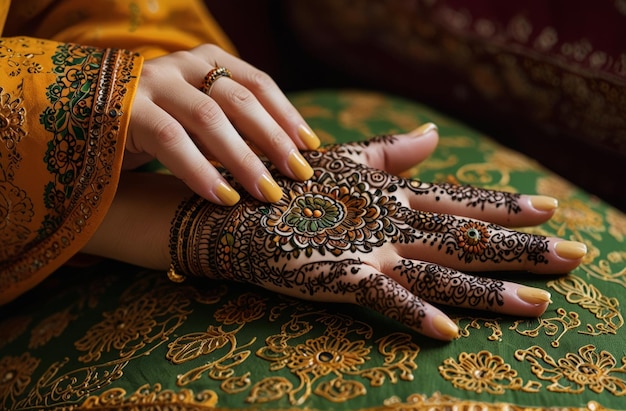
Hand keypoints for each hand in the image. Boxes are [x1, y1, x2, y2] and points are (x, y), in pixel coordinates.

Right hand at [125, 44, 319, 204]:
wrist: (79, 117)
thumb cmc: (151, 124)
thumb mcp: (195, 117)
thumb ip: (230, 125)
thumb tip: (281, 157)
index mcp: (205, 61)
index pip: (257, 83)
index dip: (287, 115)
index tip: (310, 147)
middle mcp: (182, 65)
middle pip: (240, 100)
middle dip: (274, 140)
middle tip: (299, 175)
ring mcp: (153, 84)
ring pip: (210, 119)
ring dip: (244, 159)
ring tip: (268, 193)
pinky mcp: (126, 111)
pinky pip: (171, 140)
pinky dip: (200, 171)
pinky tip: (222, 198)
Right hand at [169, 130, 586, 340]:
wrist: (236, 211)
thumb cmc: (290, 187)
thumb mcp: (344, 163)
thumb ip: (391, 152)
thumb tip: (432, 137)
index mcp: (393, 194)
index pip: (461, 200)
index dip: (506, 205)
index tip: (550, 209)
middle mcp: (391, 222)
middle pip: (467, 237)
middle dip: (522, 249)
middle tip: (575, 257)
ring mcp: (368, 250)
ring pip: (440, 271)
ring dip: (488, 290)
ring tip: (536, 305)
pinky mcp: (339, 277)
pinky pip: (384, 299)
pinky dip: (414, 314)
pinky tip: (448, 332)